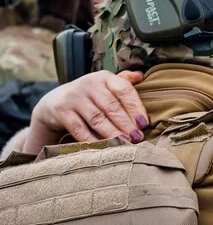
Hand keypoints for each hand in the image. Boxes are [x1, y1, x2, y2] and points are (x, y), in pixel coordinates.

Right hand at [24, 70, 147, 153]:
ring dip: (112, 133)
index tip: (144, 123)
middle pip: (111, 106)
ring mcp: (74, 98)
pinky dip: (92, 140)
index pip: (124, 90)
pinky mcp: (62, 112)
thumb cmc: (90, 95)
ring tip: (125, 143)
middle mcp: (89, 84)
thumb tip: (141, 76)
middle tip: (137, 138)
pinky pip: (79, 129)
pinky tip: (103, 148)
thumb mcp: (105, 84)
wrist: (55, 102)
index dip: (135, 107)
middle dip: (126, 124)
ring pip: (97, 119)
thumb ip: (123, 81)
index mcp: (104, 77)